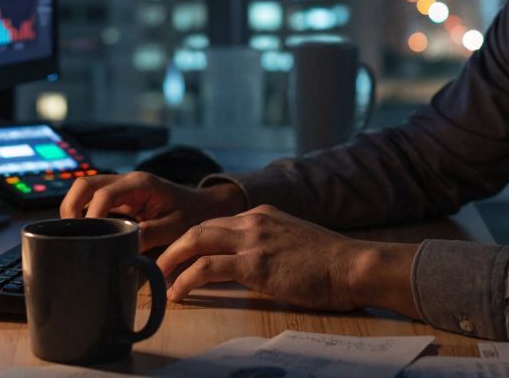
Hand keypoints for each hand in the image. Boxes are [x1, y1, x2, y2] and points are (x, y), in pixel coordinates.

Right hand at [60, 171, 247, 249]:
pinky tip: (85, 236)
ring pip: (84, 191)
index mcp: (139, 184)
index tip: (90, 239)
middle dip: (71, 207)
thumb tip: (122, 247)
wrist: (204, 207)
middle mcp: (126, 182)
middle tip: (70, 235)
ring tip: (74, 237)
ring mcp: (120, 189)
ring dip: (74, 210)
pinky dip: (83, 215)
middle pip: (84, 184)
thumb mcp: (175, 228)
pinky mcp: (119, 200)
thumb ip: (150, 235)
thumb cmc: (192, 215)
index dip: (92, 216)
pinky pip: (93, 202)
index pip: (104, 194)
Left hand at [156, 204, 419, 316]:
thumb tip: (248, 265)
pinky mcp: (255, 263)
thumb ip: (268, 246)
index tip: (176, 258)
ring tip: (157, 280)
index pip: (215, 223)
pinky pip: (208, 268)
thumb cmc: (331, 263)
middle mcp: (253, 220)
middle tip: (154, 266)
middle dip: (171, 247)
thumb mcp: (292, 243)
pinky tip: (178, 294)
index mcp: (261, 214)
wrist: (354, 265)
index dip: (191, 241)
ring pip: (196, 241)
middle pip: (197, 227)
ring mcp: (253, 239)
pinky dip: (187, 280)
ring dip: (171, 261)